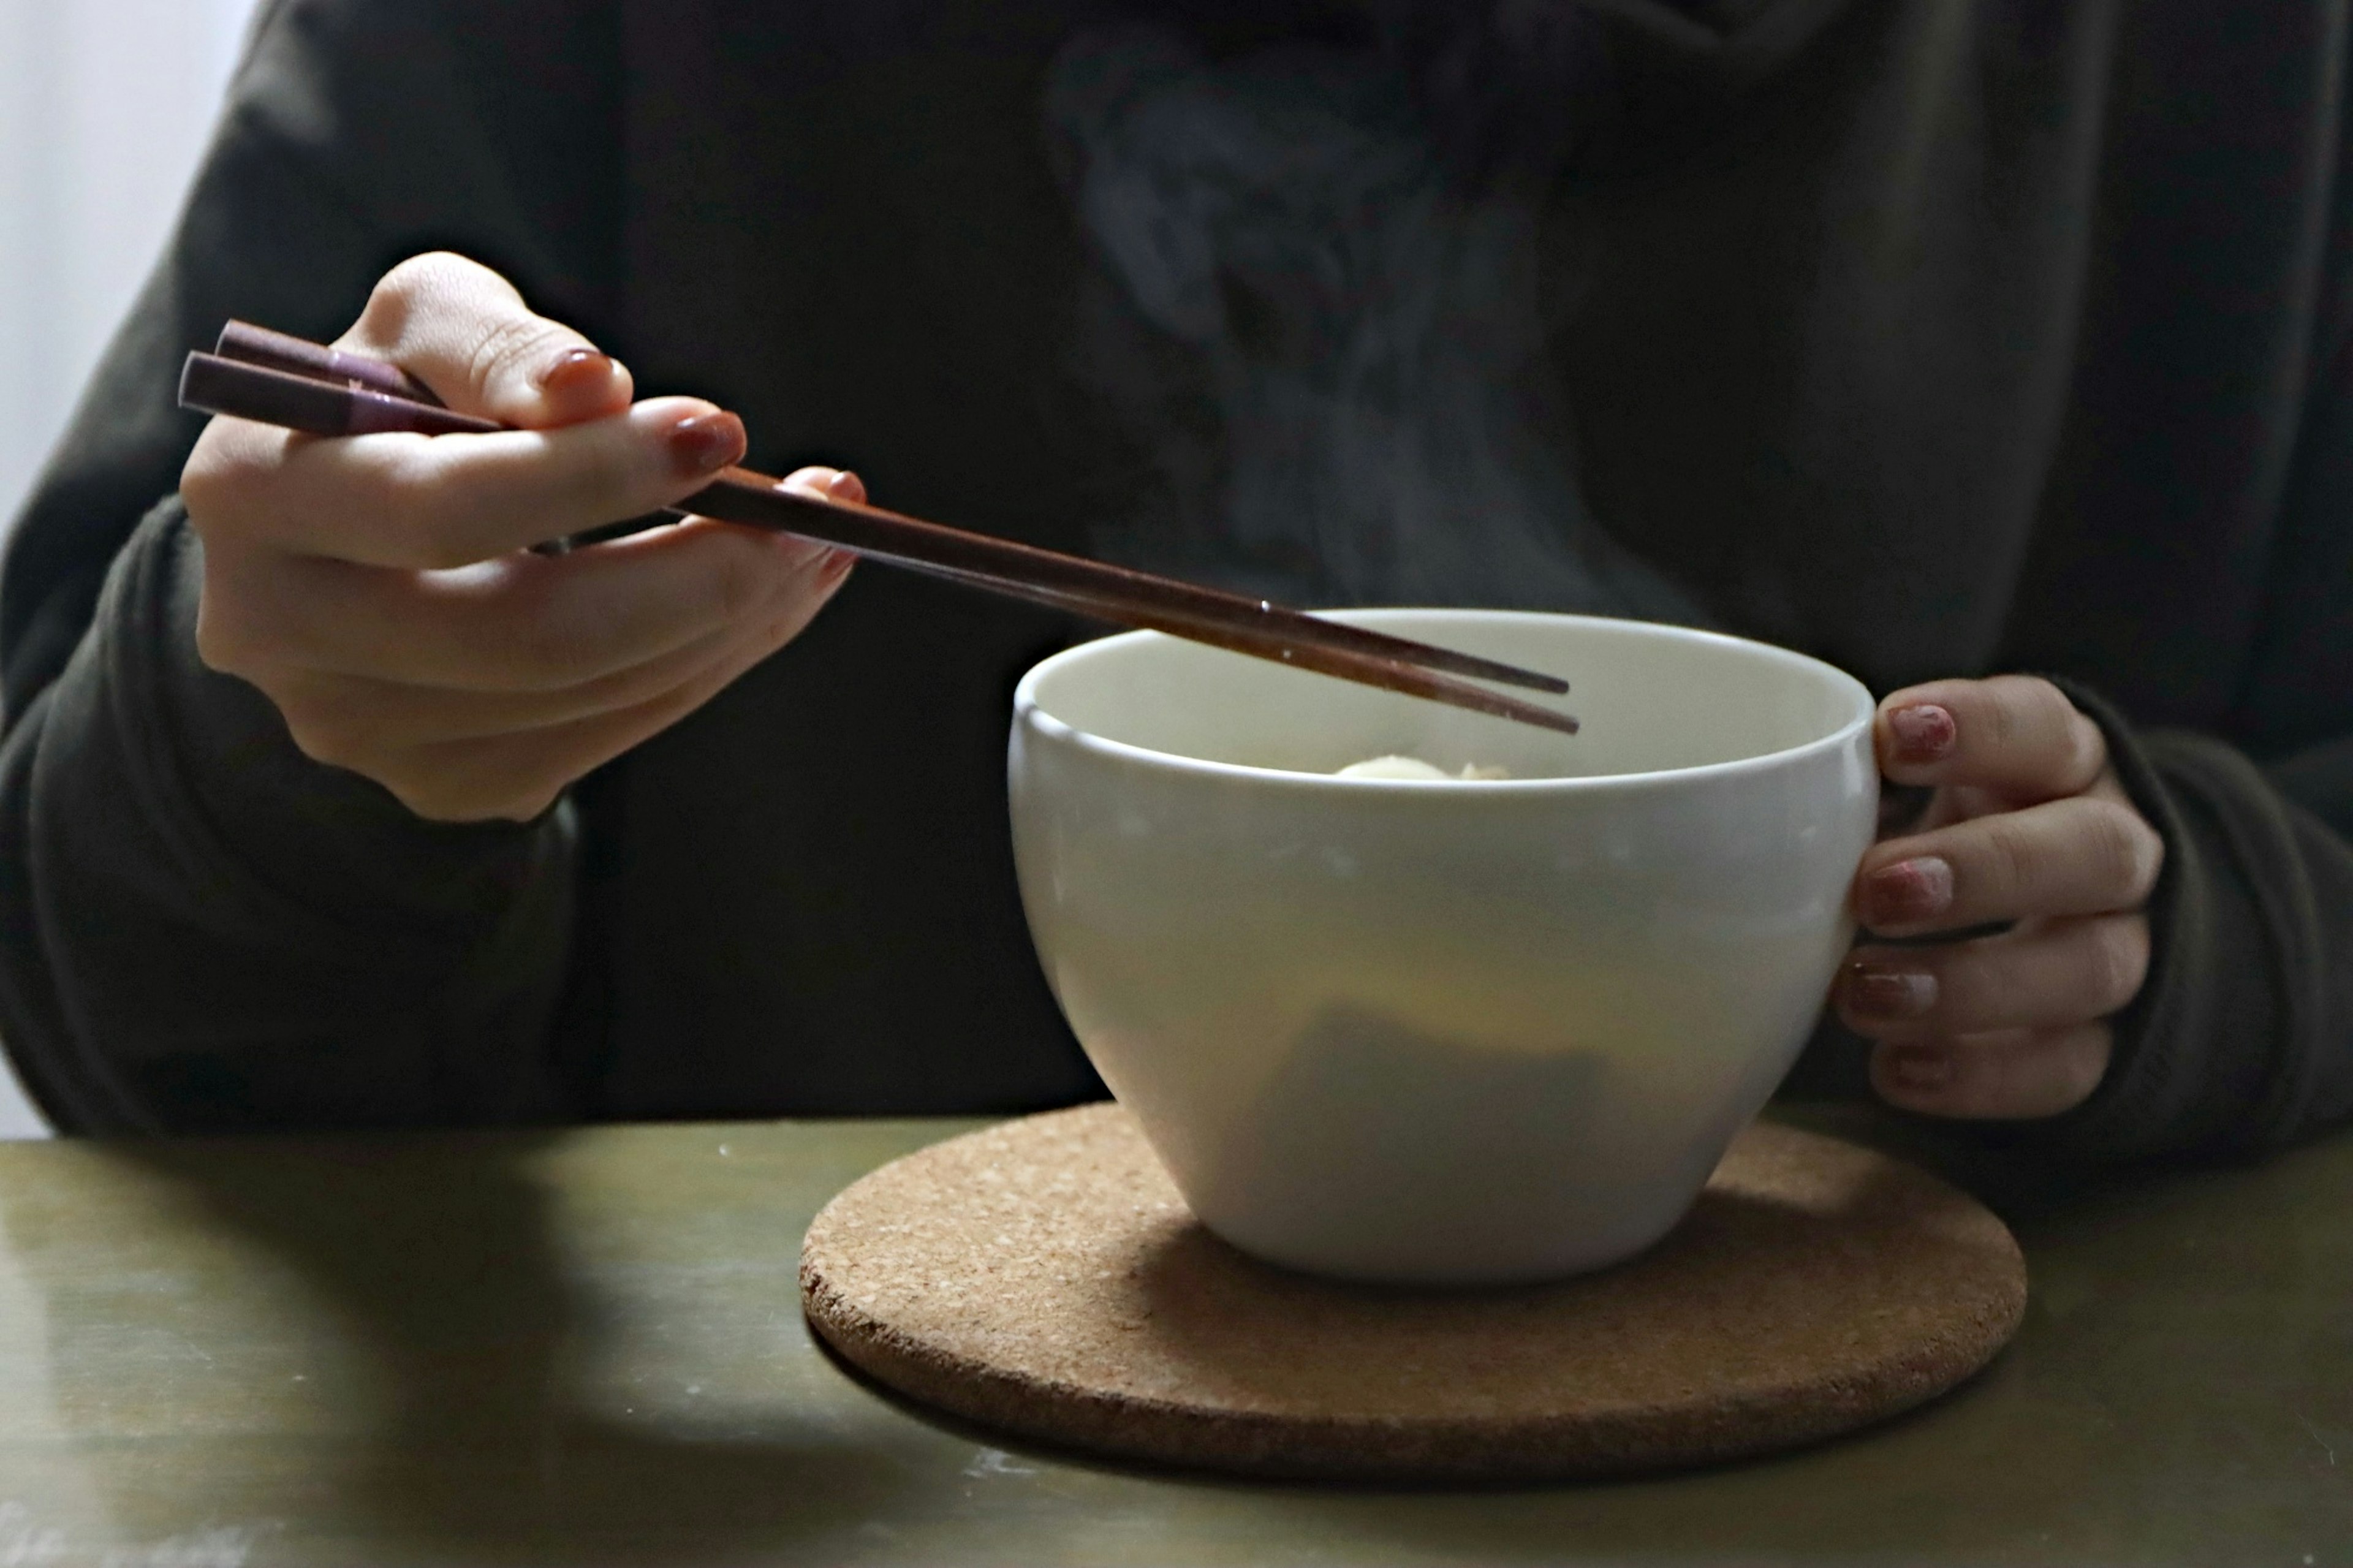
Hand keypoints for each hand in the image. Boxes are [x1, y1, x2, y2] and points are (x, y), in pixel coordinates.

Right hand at [182, 252, 856, 822]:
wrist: (338, 538)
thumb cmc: (392, 401)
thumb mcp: (420, 323)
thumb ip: (498, 340)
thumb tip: (595, 388)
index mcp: (253, 496)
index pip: (439, 507)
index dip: (592, 475)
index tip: (723, 430)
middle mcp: (284, 637)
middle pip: (528, 636)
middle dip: (700, 572)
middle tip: (819, 508)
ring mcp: (366, 734)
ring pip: (592, 693)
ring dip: (739, 615)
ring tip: (823, 537)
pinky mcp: (448, 786)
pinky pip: (616, 730)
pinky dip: (718, 658)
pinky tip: (778, 593)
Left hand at [1831, 676, 2164, 1118]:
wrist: (2048, 913)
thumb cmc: (1946, 826)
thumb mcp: (1915, 785)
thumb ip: (1852, 782)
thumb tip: (1730, 799)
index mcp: (2062, 761)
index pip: (2042, 726)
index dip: (1977, 730)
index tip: (1889, 737)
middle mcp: (2113, 847)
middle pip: (2092, 852)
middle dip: (1983, 872)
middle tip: (1875, 891)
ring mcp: (2124, 947)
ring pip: (2091, 967)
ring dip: (1972, 986)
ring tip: (1861, 995)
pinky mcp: (2109, 1041)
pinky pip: (2069, 1066)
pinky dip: (1981, 1074)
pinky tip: (1896, 1070)